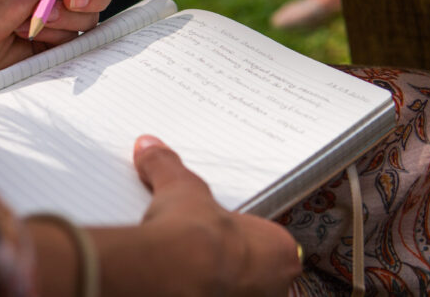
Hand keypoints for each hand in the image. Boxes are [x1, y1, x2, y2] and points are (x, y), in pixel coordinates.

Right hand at [28, 135, 300, 296]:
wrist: (174, 270)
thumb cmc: (197, 235)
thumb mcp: (181, 185)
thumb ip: (167, 165)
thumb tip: (150, 147)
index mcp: (280, 250)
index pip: (270, 243)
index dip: (244, 236)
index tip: (222, 231)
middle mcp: (273, 285)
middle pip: (255, 271)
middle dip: (231, 259)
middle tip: (202, 246)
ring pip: (236, 288)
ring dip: (218, 278)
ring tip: (186, 263)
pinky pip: (214, 295)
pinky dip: (197, 289)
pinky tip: (179, 281)